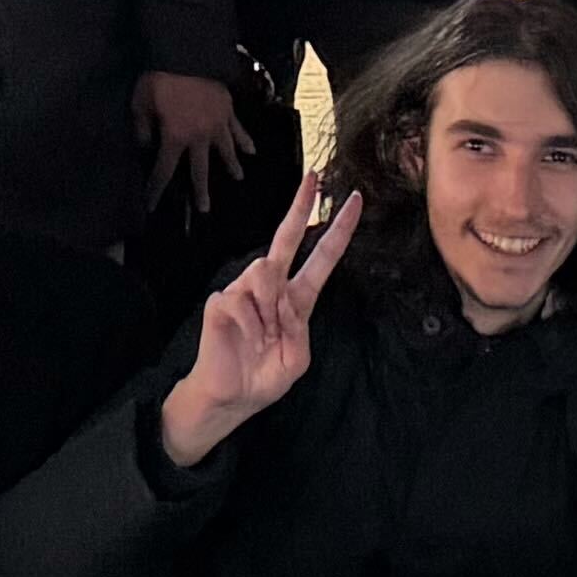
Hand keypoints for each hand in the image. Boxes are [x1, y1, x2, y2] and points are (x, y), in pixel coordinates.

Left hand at [136, 69, 254, 215]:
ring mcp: (217, 124)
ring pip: (226, 151)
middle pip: (200, 169)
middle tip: (204, 209)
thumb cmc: (160, 78)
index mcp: (175, 137)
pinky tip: (252, 150)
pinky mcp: (228, 109)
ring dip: (231, 166)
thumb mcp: (141, 103)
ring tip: (238, 178)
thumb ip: (143, 128)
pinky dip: (246, 139)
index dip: (157, 189)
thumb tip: (146, 146)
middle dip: (201, 190)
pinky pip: (239, 128)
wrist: (187, 53)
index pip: (164, 170)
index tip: (152, 205)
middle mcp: (199, 137)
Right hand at [158, 181, 359, 463]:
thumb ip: (298, 325)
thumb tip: (280, 293)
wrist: (232, 398)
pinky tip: (245, 339)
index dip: (339, 231)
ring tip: (261, 336)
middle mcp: (272, 288)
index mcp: (297, 300)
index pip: (321, 258)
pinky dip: (249, 324)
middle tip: (313, 178)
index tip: (353, 201)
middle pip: (287, 238)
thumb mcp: (297, 357)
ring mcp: (244, 291)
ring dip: (268, 308)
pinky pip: (241, 299)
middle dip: (300, 206)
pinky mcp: (222, 300)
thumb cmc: (264, 377)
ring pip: (264, 271)